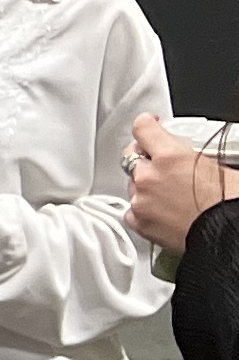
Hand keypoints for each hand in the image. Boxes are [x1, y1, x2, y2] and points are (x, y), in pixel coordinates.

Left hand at [125, 113, 229, 253]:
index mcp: (170, 156)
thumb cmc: (227, 204)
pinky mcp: (138, 222)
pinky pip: (131, 209)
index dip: (147, 124)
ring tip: (167, 192)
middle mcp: (149, 177)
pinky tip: (159, 209)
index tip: (150, 124)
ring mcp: (140, 200)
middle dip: (143, 156)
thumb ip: (191, 156)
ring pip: (131, 184)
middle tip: (158, 161)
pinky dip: (141, 207)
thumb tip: (188, 156)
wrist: (225, 235)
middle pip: (131, 157)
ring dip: (144, 184)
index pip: (143, 129)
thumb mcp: (217, 166)